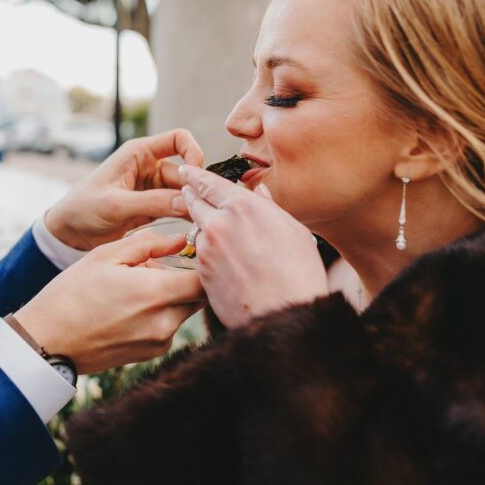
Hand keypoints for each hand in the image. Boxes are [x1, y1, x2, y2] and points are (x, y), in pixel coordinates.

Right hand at [15, 231, 203, 373]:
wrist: (47, 341)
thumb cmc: (72, 293)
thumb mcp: (107, 255)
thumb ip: (150, 243)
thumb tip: (181, 239)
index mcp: (156, 293)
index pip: (206, 279)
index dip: (204, 262)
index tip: (193, 250)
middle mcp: (165, 323)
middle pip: (198, 296)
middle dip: (185, 278)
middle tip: (158, 265)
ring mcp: (159, 342)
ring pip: (183, 310)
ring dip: (170, 295)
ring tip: (136, 286)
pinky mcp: (150, 354)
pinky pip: (168, 327)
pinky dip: (158, 313)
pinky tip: (128, 306)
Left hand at [45, 129, 203, 250]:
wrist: (68, 232)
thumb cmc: (83, 208)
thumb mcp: (116, 205)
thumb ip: (152, 202)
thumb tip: (187, 203)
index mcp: (138, 153)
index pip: (177, 139)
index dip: (193, 151)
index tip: (198, 174)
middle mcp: (149, 167)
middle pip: (185, 171)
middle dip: (195, 189)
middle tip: (206, 211)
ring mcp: (152, 188)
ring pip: (184, 192)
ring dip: (193, 205)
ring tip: (203, 223)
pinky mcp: (153, 207)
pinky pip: (177, 208)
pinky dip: (186, 217)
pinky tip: (194, 230)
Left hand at [178, 165, 327, 328]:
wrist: (284, 314)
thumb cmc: (299, 273)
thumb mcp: (293, 231)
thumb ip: (270, 208)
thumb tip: (259, 194)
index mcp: (243, 206)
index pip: (210, 183)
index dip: (195, 174)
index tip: (185, 169)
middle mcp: (219, 223)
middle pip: (194, 202)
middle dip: (190, 195)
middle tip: (186, 189)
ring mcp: (207, 249)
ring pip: (198, 231)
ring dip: (203, 228)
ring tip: (218, 234)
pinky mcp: (201, 272)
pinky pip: (202, 256)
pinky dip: (208, 254)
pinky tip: (225, 263)